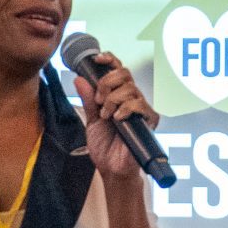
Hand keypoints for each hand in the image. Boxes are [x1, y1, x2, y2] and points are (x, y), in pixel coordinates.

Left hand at [74, 62, 157, 182]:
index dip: (110, 60)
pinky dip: (125, 109)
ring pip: (130, 88)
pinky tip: (117, 119)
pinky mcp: (148, 120)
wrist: (111, 168)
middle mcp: (131, 99)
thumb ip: (88, 100)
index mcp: (118, 96)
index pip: (118, 70)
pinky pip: (139, 105)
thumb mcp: (91, 120)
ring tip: (106, 116)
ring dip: (112, 100)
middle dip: (107, 83)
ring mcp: (140, 109)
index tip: (97, 59)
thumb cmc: (104, 147)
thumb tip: (79, 79)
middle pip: (124, 74)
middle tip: (99, 100)